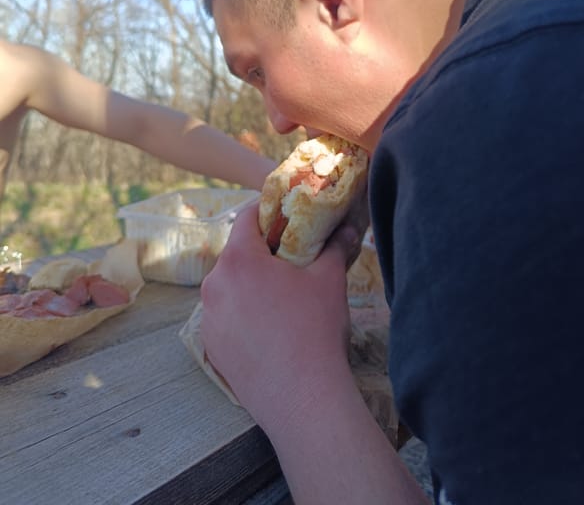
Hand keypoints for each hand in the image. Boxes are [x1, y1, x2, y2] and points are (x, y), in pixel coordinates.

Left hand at [199, 203, 356, 431]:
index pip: (246, 218)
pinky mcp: (210, 347)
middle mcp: (214, 284)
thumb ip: (334, 247)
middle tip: (288, 260)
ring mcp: (208, 318)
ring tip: (279, 298)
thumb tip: (347, 228)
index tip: (285, 216)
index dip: (267, 212)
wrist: (302, 398)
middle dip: (260, 252)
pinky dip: (241, 314)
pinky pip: (224, 317)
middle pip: (236, 253)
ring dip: (249, 285)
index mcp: (239, 259)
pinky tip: (267, 329)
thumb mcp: (329, 280)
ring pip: (228, 287)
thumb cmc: (315, 330)